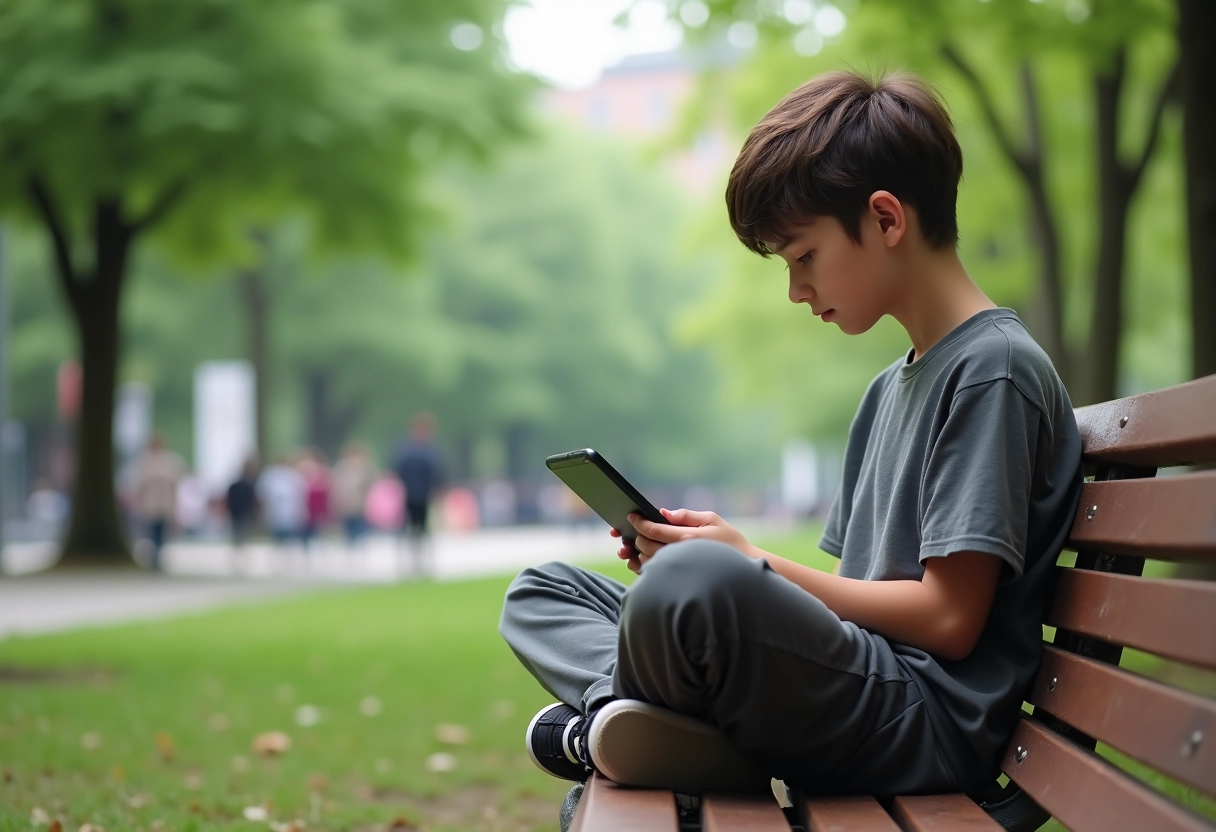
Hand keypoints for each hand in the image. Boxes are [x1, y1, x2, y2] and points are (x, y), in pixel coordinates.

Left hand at [611, 508, 754, 573]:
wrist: (744, 571)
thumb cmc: (730, 542)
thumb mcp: (712, 520)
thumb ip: (686, 516)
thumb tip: (663, 513)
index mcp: (688, 538)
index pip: (654, 530)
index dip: (639, 523)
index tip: (631, 517)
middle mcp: (680, 555)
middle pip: (646, 545)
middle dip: (637, 536)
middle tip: (635, 529)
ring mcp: (678, 571)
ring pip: (647, 562)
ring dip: (638, 552)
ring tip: (638, 544)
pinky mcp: (678, 582)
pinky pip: (654, 575)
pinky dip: (645, 566)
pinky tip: (644, 559)